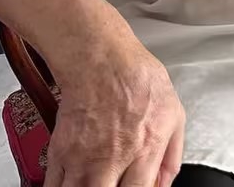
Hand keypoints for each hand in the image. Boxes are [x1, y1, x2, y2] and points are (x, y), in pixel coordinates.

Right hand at [45, 32, 184, 186]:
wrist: (101, 60)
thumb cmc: (137, 79)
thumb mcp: (174, 114)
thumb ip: (171, 156)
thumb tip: (165, 184)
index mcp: (144, 151)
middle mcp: (112, 161)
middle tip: (111, 185)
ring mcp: (82, 159)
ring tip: (95, 181)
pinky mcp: (59, 153)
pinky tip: (74, 182)